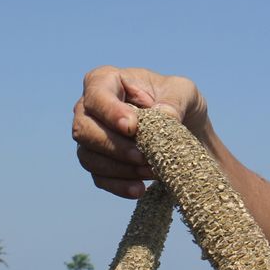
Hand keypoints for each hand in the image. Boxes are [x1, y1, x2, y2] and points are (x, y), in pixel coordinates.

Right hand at [73, 66, 207, 198]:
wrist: (186, 130)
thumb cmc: (178, 102)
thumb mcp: (184, 92)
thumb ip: (174, 100)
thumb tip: (164, 115)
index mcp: (107, 81)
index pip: (97, 94)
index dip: (110, 112)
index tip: (132, 127)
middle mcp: (90, 109)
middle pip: (84, 130)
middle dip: (114, 146)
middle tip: (143, 156)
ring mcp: (91, 137)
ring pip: (89, 157)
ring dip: (120, 169)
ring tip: (152, 172)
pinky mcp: (99, 163)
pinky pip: (99, 178)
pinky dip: (119, 185)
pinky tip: (141, 189)